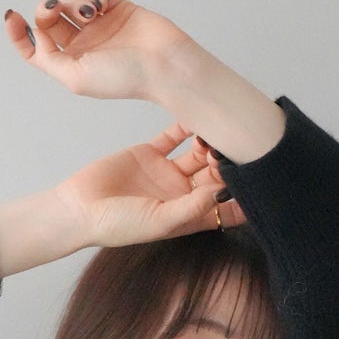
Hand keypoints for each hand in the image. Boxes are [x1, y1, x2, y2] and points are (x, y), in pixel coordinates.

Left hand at [5, 0, 204, 104]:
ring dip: (72, 2)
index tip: (12, 16)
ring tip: (89, 14)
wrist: (163, 64)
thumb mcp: (75, 78)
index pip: (35, 47)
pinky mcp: (115, 6)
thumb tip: (33, 35)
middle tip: (53, 10)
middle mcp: (81, 45)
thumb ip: (48, 58)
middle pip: (48, 19)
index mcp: (69, 64)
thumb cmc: (124, 77)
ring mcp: (98, 25)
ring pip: (69, 1)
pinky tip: (101, 5)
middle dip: (45, 10)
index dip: (18, 32)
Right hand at [52, 123, 247, 248]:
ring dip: (210, 142)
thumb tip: (220, 193)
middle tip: (235, 148)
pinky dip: (186, 124)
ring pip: (198, 153)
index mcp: (188, 217)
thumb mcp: (158, 222)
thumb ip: (190, 208)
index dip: (245, 198)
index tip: (261, 182)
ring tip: (217, 131)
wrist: (78, 209)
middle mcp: (181, 195)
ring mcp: (166, 173)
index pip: (225, 209)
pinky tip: (197, 113)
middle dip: (229, 163)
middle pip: (216, 177)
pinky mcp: (149, 154)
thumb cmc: (116, 226)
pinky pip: (173, 135)